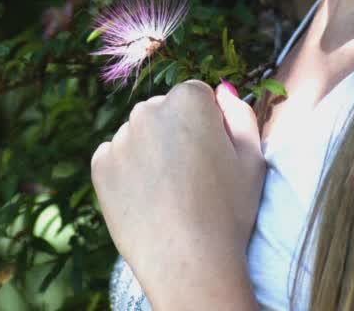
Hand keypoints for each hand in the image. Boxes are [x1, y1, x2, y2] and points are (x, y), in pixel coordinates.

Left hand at [90, 80, 265, 290]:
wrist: (188, 262)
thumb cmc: (228, 211)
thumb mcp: (253, 159)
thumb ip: (240, 115)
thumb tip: (222, 91)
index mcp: (188, 100)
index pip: (196, 96)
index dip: (208, 126)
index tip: (213, 157)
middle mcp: (148, 110)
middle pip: (163, 112)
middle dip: (175, 134)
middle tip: (192, 179)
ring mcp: (120, 137)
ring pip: (138, 135)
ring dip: (150, 152)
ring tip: (170, 194)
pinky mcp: (100, 165)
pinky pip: (115, 157)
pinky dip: (127, 172)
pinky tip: (148, 199)